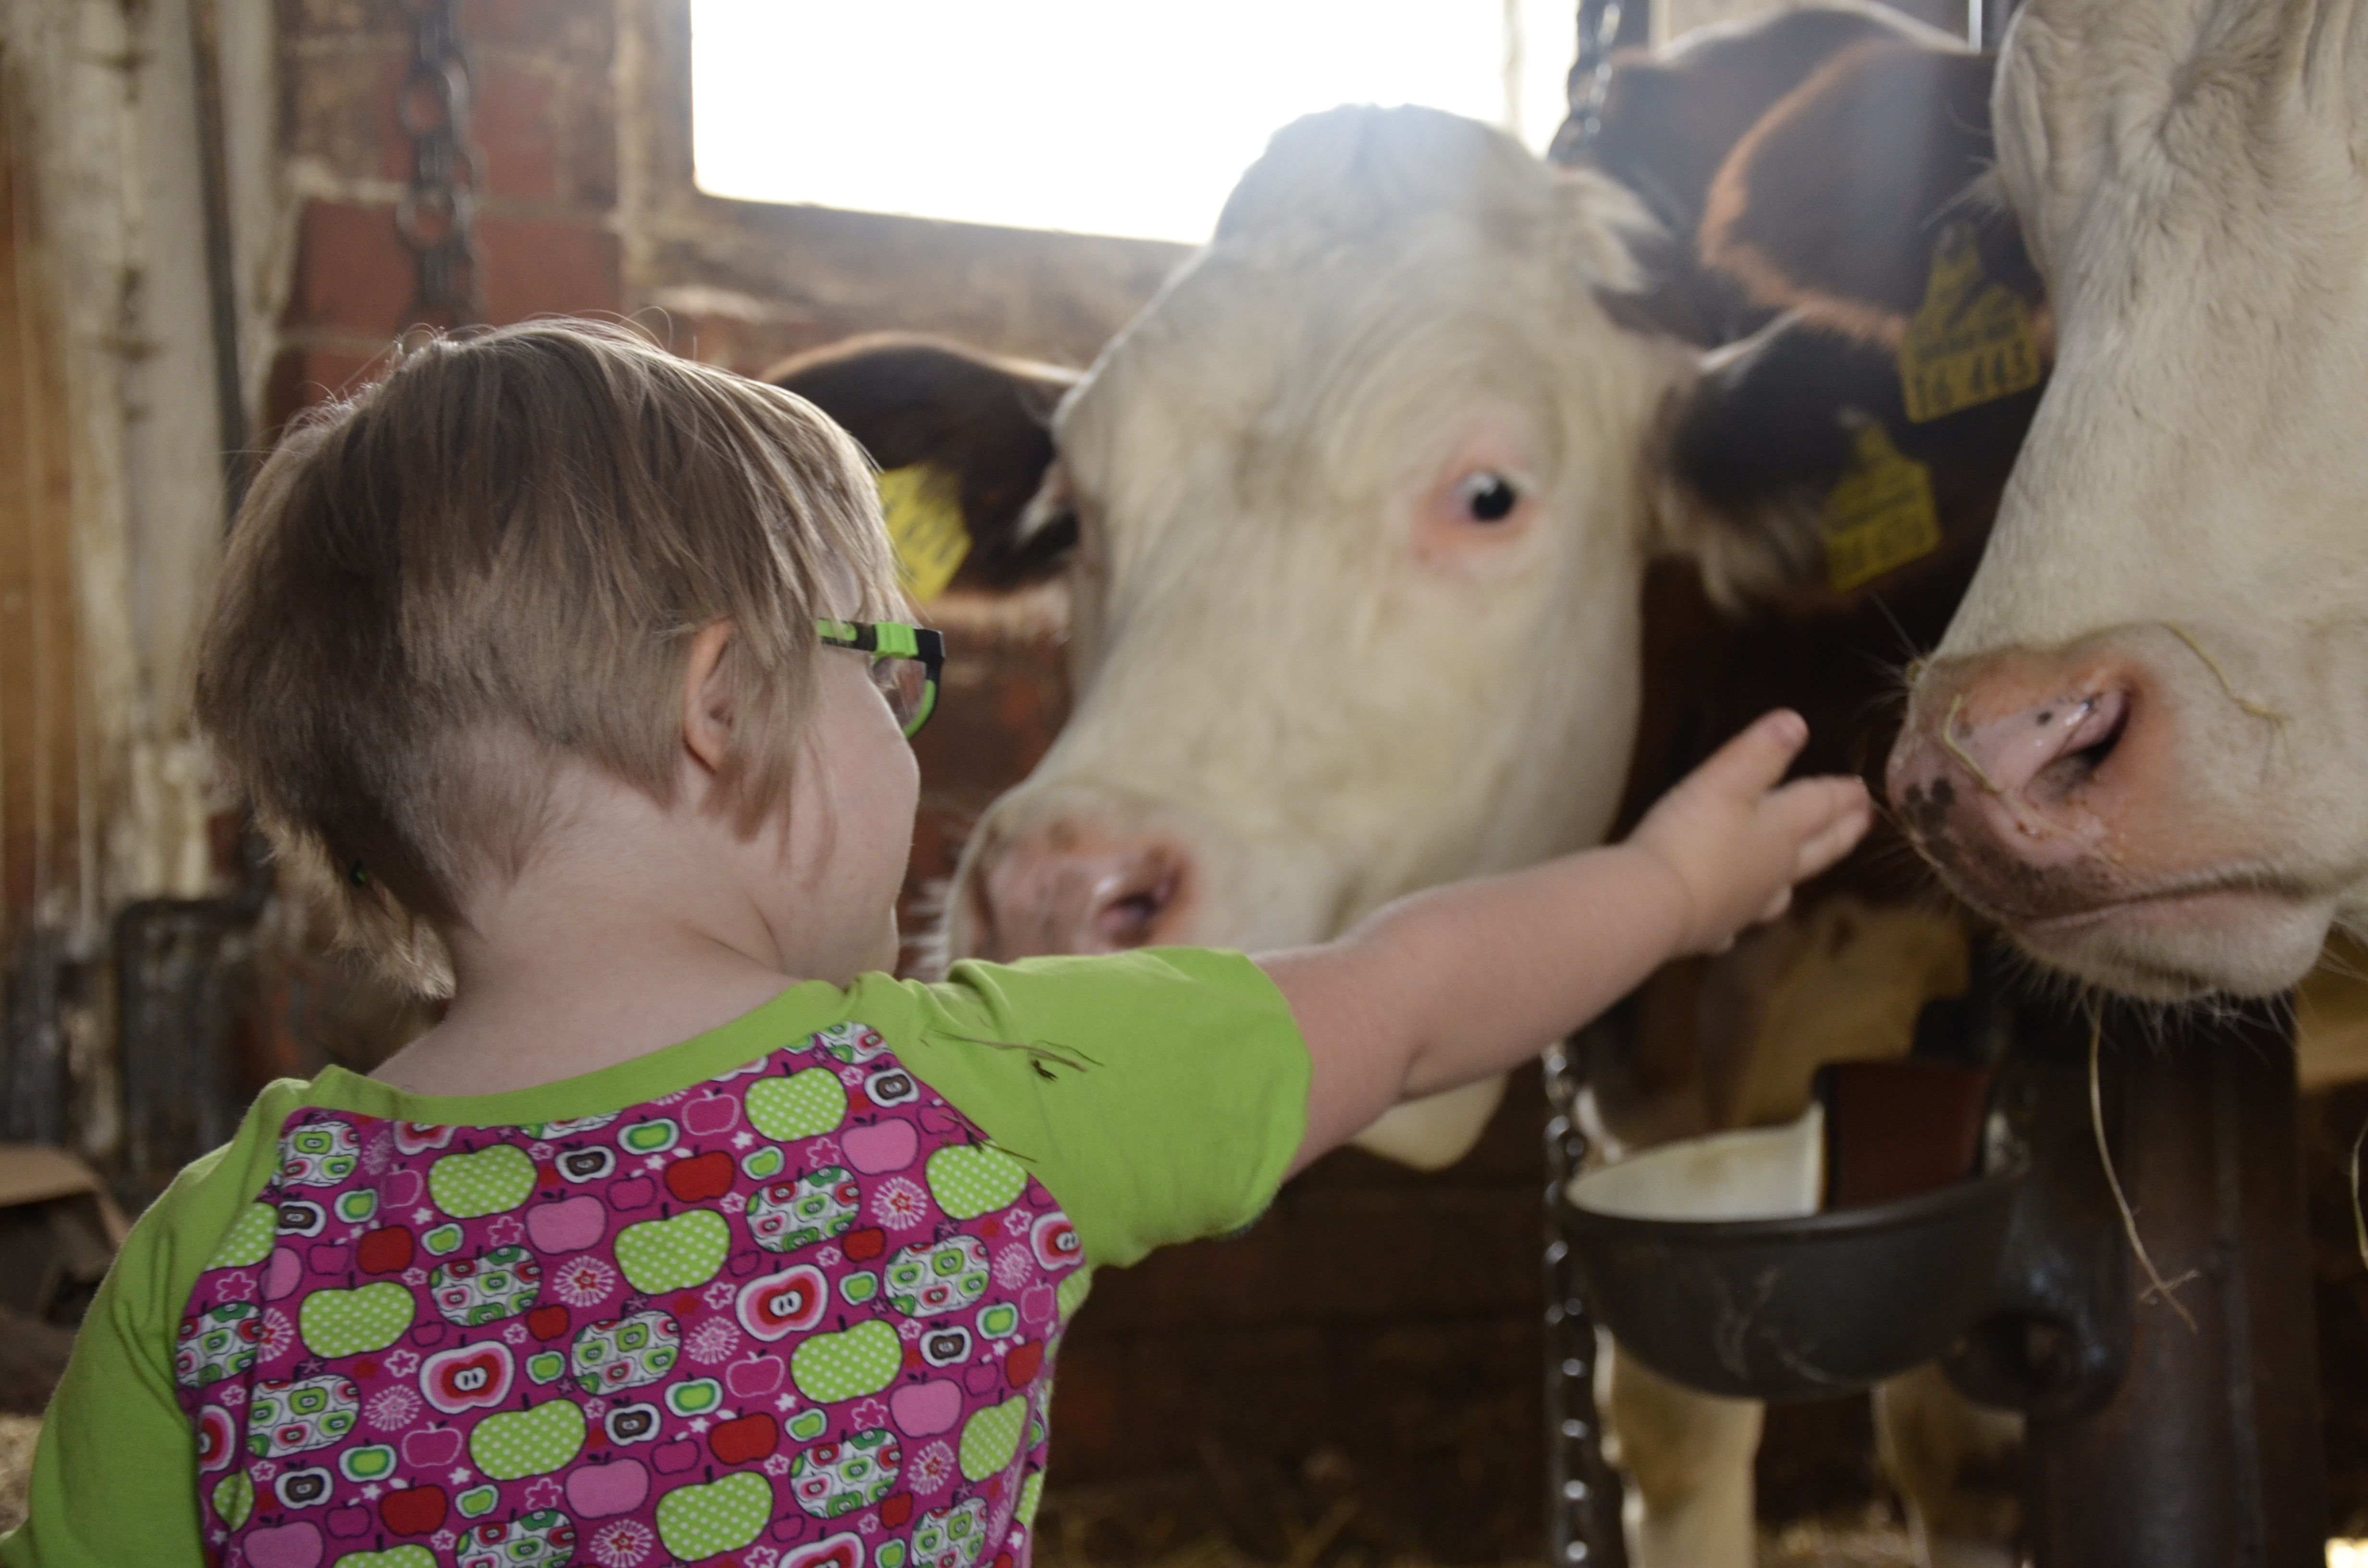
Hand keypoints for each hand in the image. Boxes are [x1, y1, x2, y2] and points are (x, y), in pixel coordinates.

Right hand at [1628, 710, 1872, 954]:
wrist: (1655, 906)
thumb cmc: (1691, 837)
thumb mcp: (1724, 781)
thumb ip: (1760, 752)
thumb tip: (1797, 722)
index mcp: (1780, 831)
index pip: (1819, 806)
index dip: (1841, 794)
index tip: (1864, 790)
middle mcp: (1773, 871)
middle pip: (1816, 850)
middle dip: (1840, 834)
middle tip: (1863, 824)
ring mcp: (1745, 905)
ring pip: (1779, 891)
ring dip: (1793, 879)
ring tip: (1799, 878)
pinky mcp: (1713, 929)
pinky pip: (1731, 923)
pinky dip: (1735, 918)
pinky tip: (1728, 928)